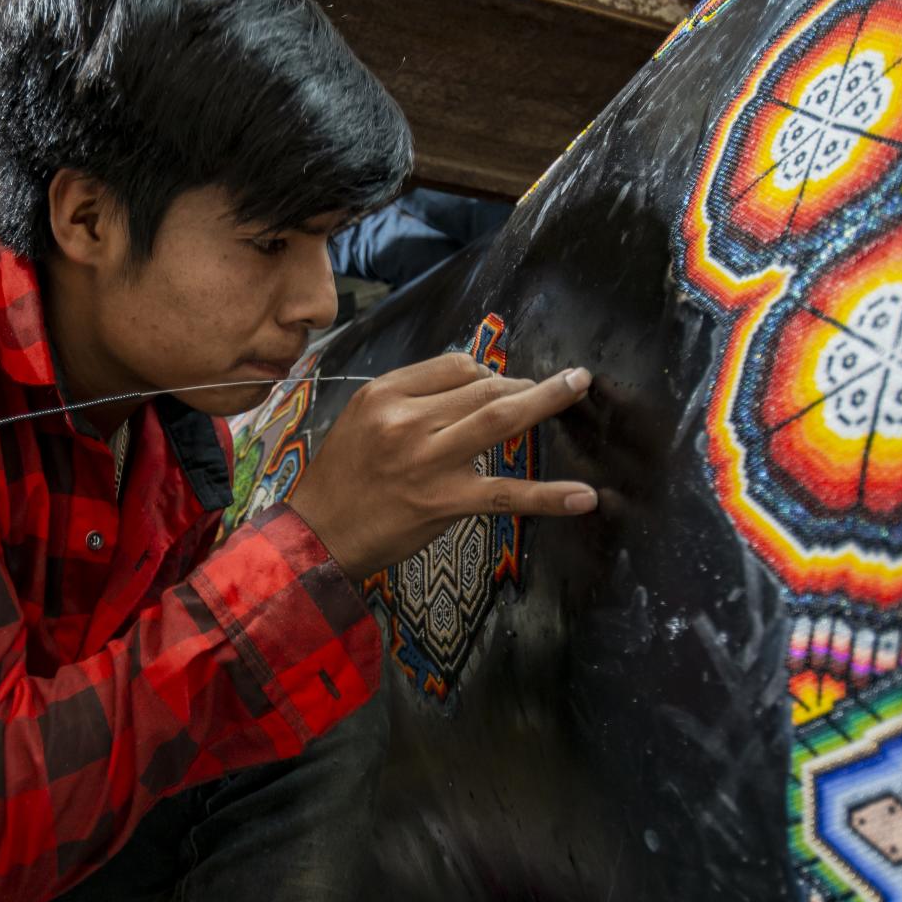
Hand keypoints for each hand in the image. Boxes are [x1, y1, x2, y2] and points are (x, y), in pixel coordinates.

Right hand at [286, 353, 595, 578]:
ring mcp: (428, 461)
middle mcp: (407, 420)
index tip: (504, 383)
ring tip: (579, 388)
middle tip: (555, 387)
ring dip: (547, 400)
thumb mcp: (360, 419)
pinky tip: (584, 497)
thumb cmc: (341, 479)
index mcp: (385, 394)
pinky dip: (549, 496)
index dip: (488, 371)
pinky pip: (507, 494)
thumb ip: (408, 399)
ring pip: (500, 420)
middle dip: (525, 384)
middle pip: (482, 385)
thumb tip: (467, 383)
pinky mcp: (445, 502)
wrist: (317, 536)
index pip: (454, 365)